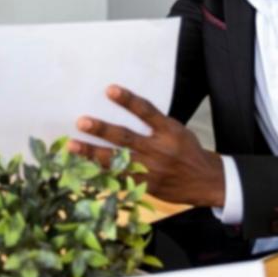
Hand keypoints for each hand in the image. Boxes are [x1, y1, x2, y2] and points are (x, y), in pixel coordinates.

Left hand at [69, 86, 225, 207]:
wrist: (205, 181)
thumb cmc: (187, 150)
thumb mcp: (177, 131)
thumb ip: (154, 123)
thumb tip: (124, 109)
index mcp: (169, 131)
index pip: (147, 111)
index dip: (128, 100)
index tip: (109, 89)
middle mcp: (160, 150)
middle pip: (126, 138)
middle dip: (102, 130)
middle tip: (81, 122)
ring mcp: (152, 170)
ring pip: (118, 161)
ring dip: (93, 154)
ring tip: (72, 146)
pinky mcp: (146, 186)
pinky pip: (120, 179)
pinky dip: (100, 174)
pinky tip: (81, 170)